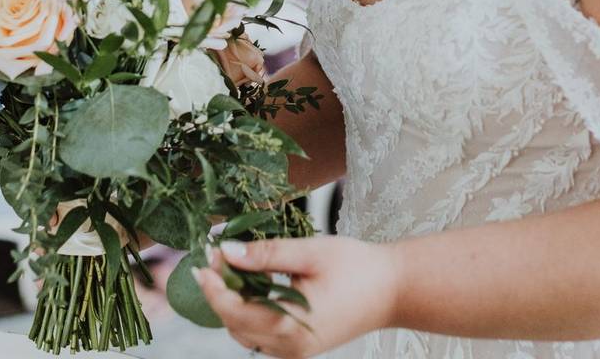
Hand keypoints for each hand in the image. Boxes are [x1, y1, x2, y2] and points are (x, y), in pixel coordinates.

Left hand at [195, 236, 400, 357]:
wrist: (395, 290)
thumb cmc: (358, 268)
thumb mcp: (310, 252)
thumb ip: (266, 254)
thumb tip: (227, 252)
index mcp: (290, 324)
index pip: (233, 311)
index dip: (214, 285)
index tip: (204, 258)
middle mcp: (289, 346)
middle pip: (235, 324)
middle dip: (221, 292)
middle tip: (217, 258)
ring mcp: (295, 351)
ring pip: (246, 333)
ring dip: (234, 303)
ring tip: (234, 269)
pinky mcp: (301, 346)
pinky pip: (262, 335)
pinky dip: (251, 312)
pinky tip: (256, 285)